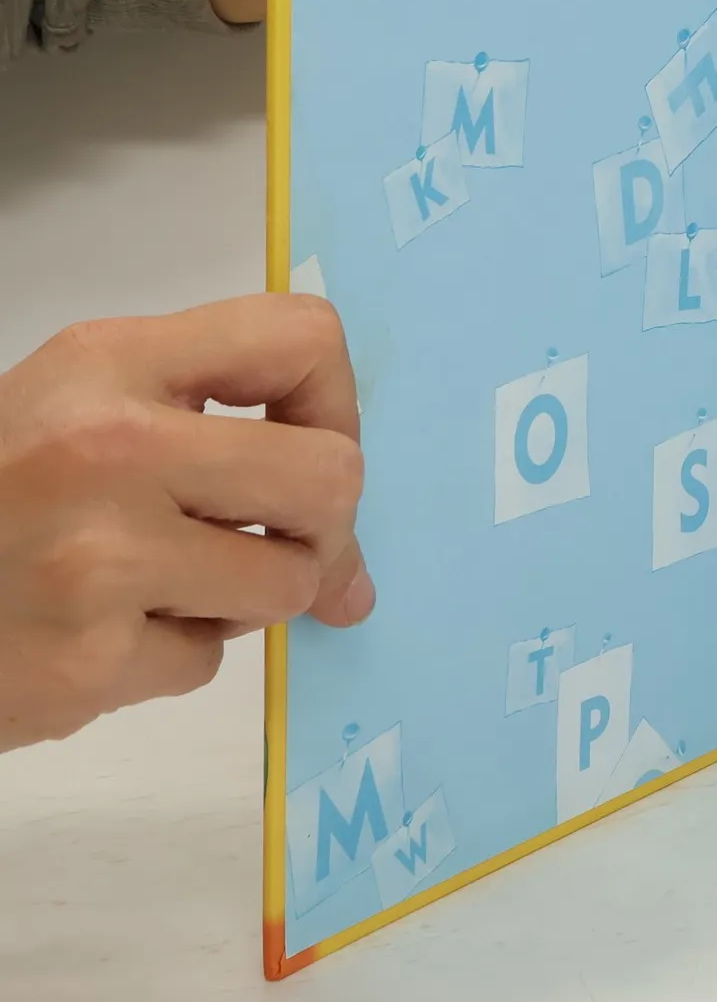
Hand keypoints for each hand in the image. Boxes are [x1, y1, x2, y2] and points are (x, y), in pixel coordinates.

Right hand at [0, 295, 369, 752]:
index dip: (334, 399)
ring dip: (245, 596)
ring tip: (163, 582)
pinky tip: (99, 630)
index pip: (302, 338)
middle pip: (331, 476)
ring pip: (288, 583)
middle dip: (323, 522)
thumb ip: (216, 434)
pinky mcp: (87, 662)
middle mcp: (110, 449)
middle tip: (270, 537)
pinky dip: (170, 654)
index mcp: (108, 362)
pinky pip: (205, 662)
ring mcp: (99, 560)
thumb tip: (354, 567)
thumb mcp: (78, 406)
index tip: (308, 438)